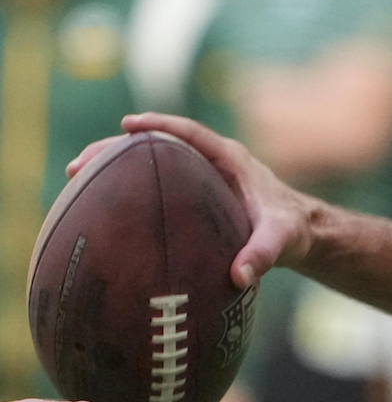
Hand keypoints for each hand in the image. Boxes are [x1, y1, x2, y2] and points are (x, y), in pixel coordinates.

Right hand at [67, 112, 315, 288]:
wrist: (303, 233)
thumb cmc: (293, 231)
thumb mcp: (282, 241)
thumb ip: (264, 255)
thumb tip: (239, 276)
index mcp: (232, 160)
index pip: (191, 134)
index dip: (160, 125)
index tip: (129, 125)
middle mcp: (214, 162)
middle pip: (161, 144)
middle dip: (119, 149)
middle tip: (81, 163)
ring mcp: (205, 176)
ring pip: (155, 163)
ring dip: (118, 167)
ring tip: (77, 179)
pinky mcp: (199, 193)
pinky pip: (160, 183)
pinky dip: (132, 188)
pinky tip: (103, 207)